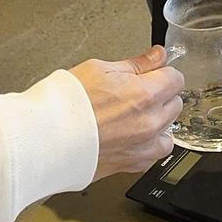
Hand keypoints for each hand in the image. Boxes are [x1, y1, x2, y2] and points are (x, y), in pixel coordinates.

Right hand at [72, 48, 184, 180]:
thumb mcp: (99, 69)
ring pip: (168, 132)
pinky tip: (132, 138)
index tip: (152, 75)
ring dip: (158, 123)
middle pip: (175, 105)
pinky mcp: (131, 164)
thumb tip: (157, 56)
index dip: (162, 74)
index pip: (176, 79)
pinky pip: (154, 154)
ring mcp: (142, 146)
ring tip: (134, 118)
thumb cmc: (66, 104)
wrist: (45, 138)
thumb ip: (136, 64)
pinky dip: (149, 146)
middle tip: (137, 94)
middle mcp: (149, 122)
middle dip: (161, 97)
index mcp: (144, 94)